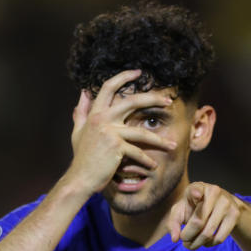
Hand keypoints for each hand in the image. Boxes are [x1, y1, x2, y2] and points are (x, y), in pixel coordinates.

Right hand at [65, 70, 176, 193]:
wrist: (80, 178)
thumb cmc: (81, 157)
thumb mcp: (78, 131)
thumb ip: (81, 112)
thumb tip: (83, 93)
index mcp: (95, 114)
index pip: (108, 87)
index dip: (123, 76)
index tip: (138, 72)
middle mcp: (103, 119)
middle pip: (132, 101)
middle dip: (153, 98)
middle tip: (168, 100)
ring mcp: (110, 133)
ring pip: (141, 132)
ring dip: (159, 140)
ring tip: (172, 145)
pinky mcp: (116, 148)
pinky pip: (137, 152)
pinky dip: (147, 161)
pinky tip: (153, 166)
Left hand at [167, 182, 243, 248]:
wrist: (220, 202)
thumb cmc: (194, 206)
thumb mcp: (181, 210)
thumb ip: (174, 222)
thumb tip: (175, 238)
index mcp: (198, 187)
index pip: (196, 189)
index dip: (195, 193)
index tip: (195, 195)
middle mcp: (214, 192)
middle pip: (198, 222)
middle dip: (187, 236)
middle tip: (184, 242)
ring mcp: (226, 203)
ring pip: (208, 233)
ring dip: (197, 243)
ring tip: (191, 245)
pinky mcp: (235, 214)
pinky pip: (219, 237)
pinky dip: (209, 244)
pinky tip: (205, 242)